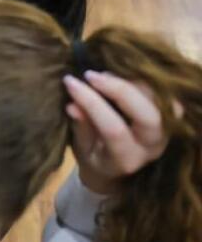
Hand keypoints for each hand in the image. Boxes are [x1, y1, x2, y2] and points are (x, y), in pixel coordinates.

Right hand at [64, 70, 175, 194]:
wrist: (118, 167)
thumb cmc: (94, 157)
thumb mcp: (82, 148)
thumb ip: (81, 127)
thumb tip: (72, 105)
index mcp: (126, 159)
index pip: (113, 129)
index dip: (91, 103)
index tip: (70, 82)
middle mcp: (152, 147)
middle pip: (148, 116)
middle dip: (119, 89)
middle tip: (90, 75)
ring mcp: (167, 132)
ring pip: (162, 103)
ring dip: (133, 82)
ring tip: (105, 75)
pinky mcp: (172, 119)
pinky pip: (168, 97)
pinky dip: (147, 83)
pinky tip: (123, 76)